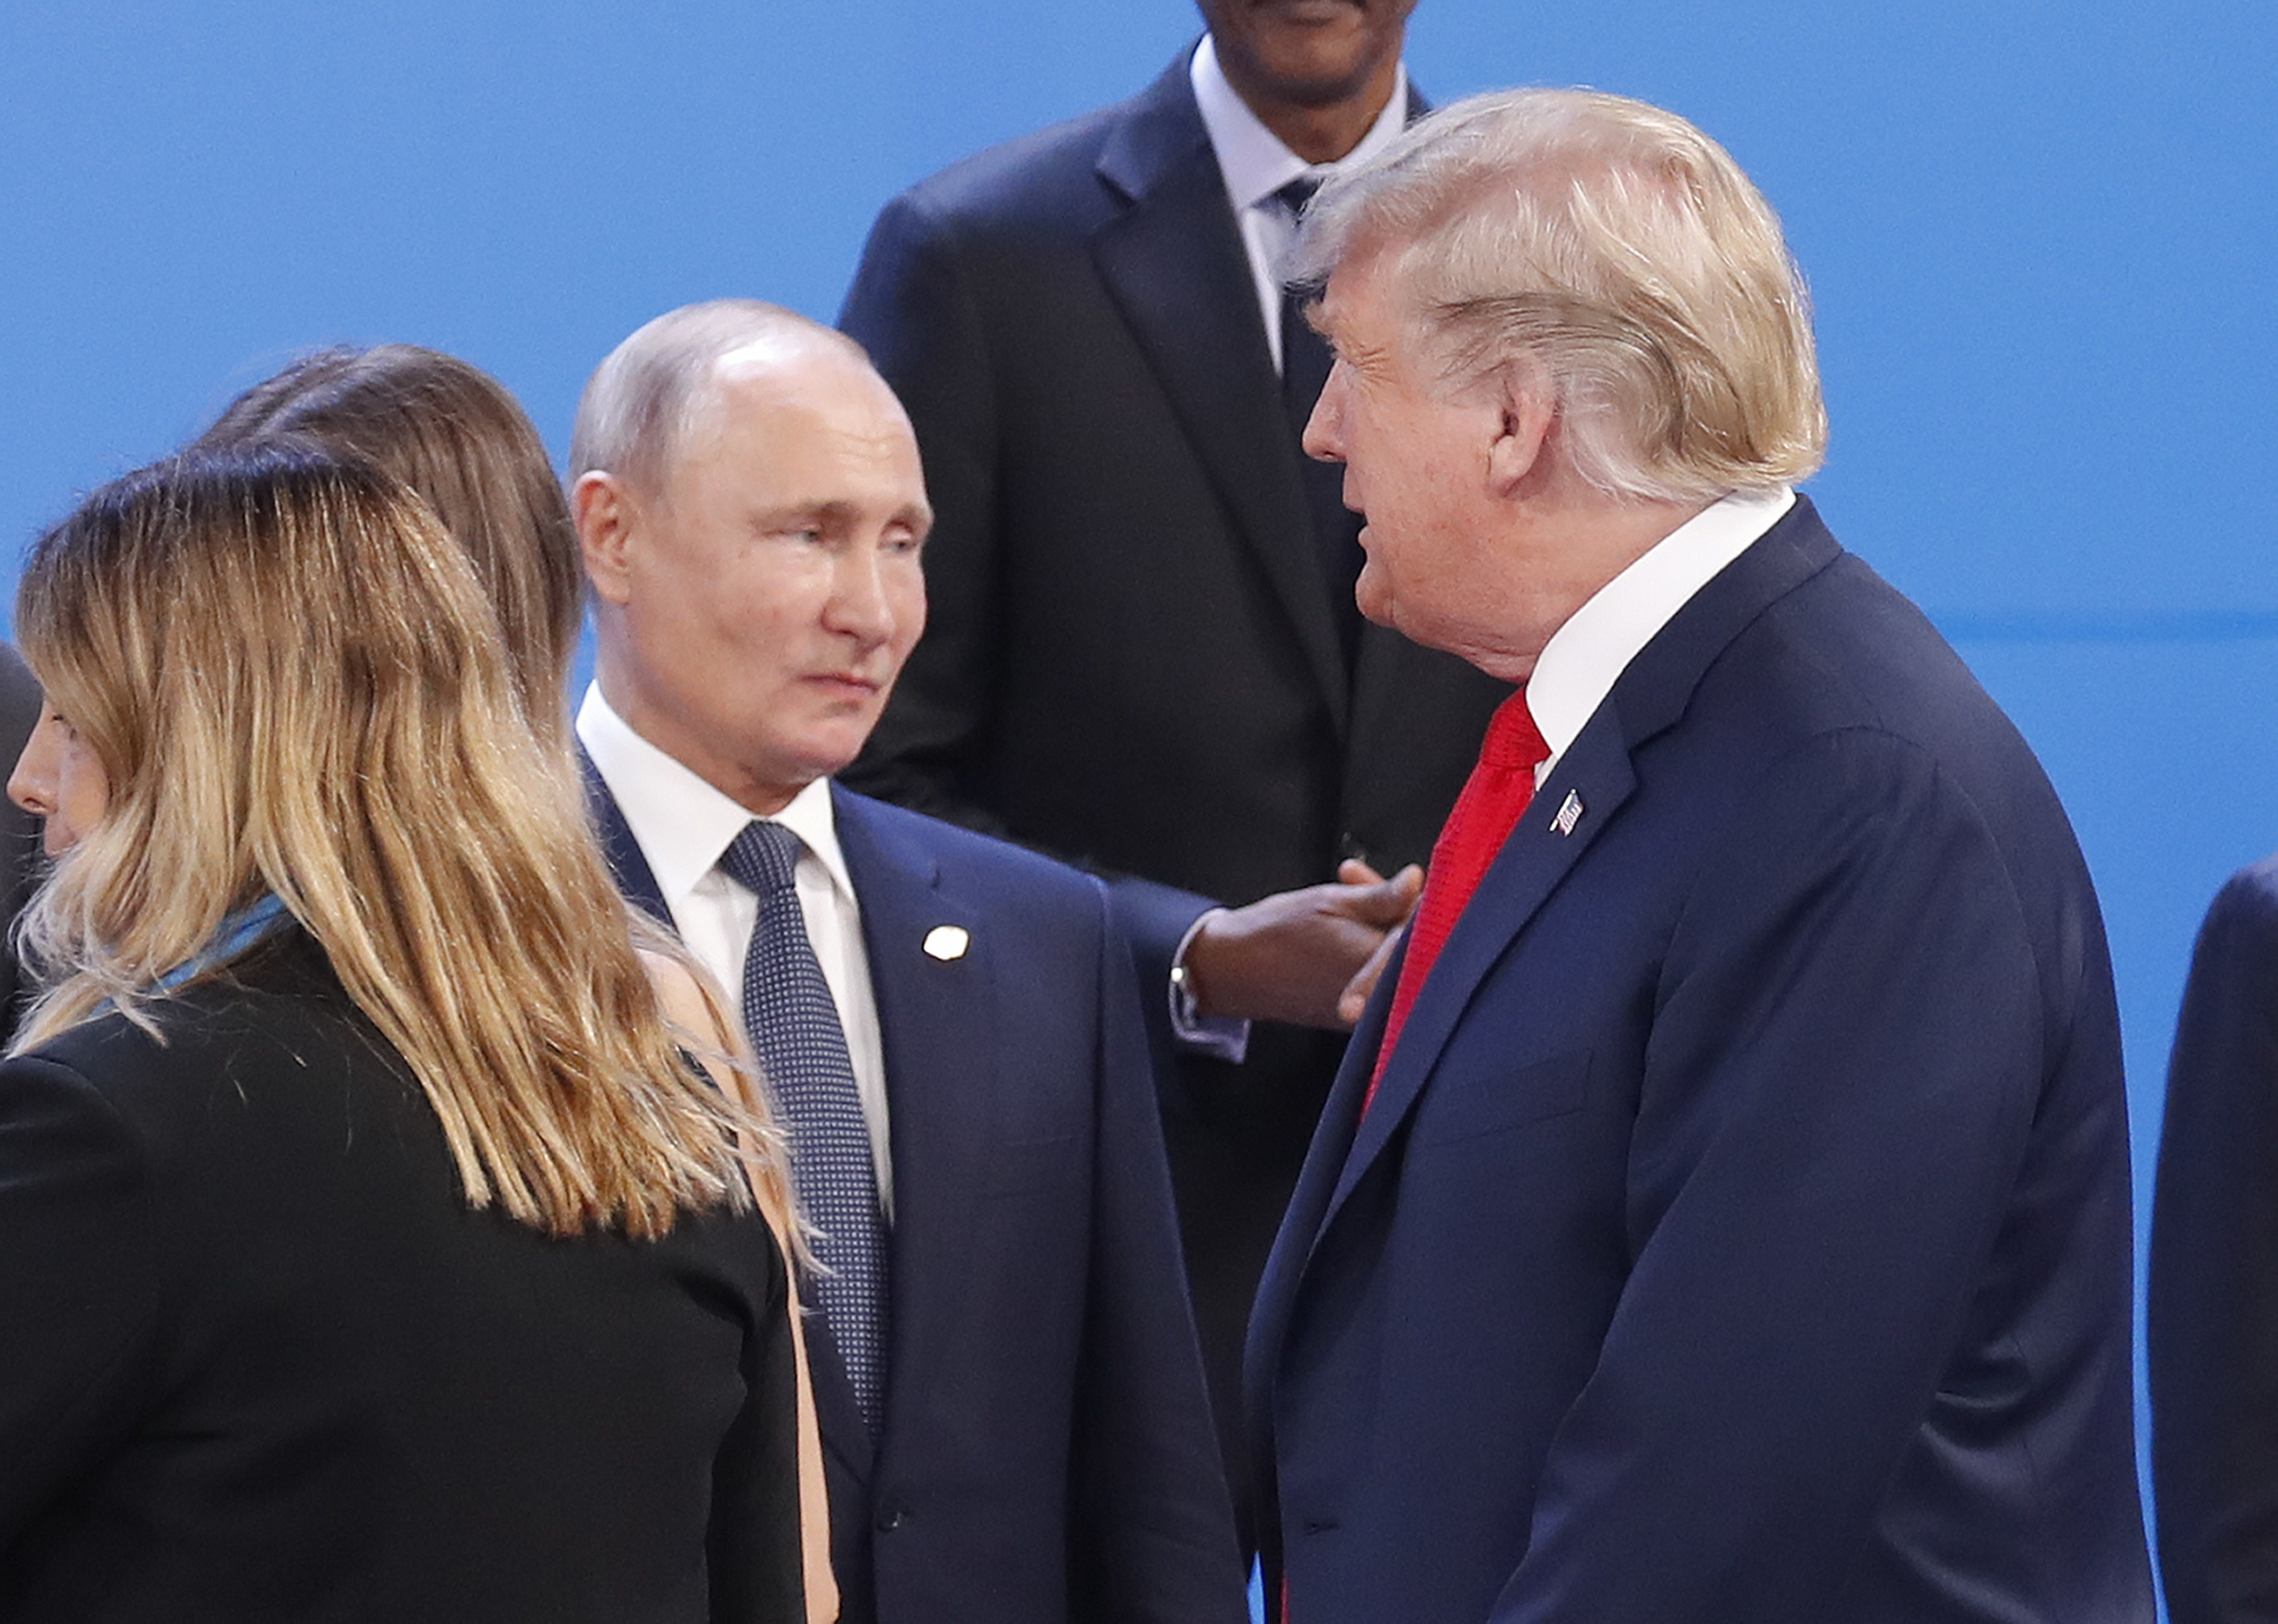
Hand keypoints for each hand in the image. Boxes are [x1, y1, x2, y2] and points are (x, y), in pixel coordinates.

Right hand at [1182, 860, 1423, 1030]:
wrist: (1233, 971)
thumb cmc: (1277, 933)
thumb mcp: (1332, 902)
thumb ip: (1382, 896)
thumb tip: (1417, 881)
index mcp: (1380, 963)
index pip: (1425, 931)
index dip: (1416, 900)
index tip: (1404, 880)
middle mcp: (1381, 994)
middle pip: (1410, 944)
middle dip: (1392, 905)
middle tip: (1358, 879)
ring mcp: (1368, 1010)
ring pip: (1390, 957)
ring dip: (1376, 920)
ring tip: (1345, 888)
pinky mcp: (1354, 1017)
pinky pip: (1374, 975)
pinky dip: (1364, 945)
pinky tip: (1342, 920)